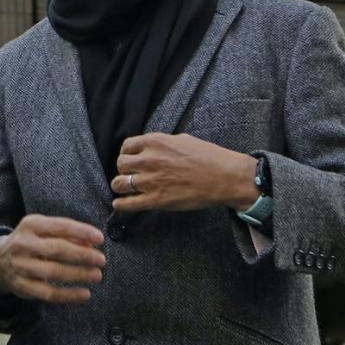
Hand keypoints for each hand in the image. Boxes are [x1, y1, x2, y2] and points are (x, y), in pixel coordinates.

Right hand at [0, 214, 104, 302]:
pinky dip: (69, 295)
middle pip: (57, 249)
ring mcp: (20, 266)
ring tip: (96, 275)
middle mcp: (23, 244)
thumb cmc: (30, 242)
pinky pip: (49, 293)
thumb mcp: (43, 230)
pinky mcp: (22, 286)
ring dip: (78, 274)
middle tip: (101, 260)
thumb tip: (91, 244)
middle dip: (82, 255)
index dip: (82, 231)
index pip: (59, 226)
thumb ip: (66, 234)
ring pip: (54, 272)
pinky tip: (85, 294)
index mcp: (30, 225)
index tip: (100, 238)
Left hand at [111, 133, 258, 212]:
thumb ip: (161, 144)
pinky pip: (127, 204)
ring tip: (125, 189)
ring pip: (119, 183)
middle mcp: (149, 159)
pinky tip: (120, 204)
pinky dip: (120, 205)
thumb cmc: (209, 157)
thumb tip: (150, 149)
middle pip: (120, 164)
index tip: (131, 160)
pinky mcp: (156, 200)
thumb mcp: (181, 139)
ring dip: (120, 186)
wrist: (226, 177)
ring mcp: (151, 181)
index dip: (127, 154)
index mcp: (155, 142)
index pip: (126, 146)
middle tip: (130, 174)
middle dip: (123, 170)